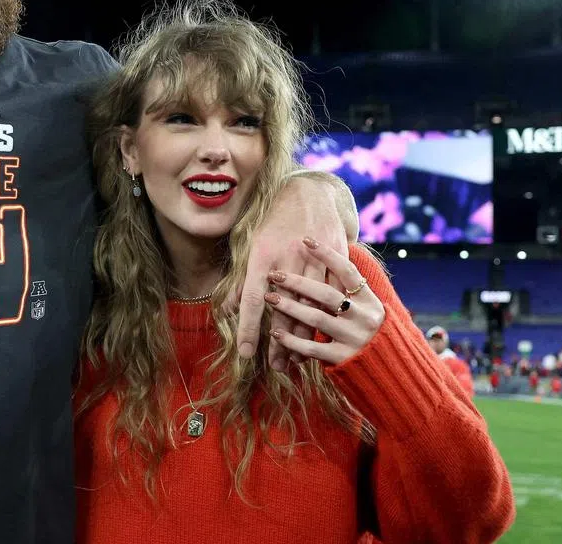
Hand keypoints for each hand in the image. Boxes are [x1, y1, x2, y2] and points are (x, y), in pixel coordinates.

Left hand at [233, 173, 351, 369]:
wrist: (309, 193)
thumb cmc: (274, 222)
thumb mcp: (252, 246)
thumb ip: (242, 281)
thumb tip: (226, 311)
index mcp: (262, 256)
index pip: (253, 299)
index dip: (249, 328)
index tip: (246, 354)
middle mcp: (288, 259)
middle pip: (284, 310)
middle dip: (279, 342)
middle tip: (275, 368)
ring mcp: (314, 260)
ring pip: (310, 306)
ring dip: (303, 336)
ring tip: (295, 361)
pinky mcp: (335, 259)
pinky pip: (331, 295)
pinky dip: (325, 317)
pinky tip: (319, 337)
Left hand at [265, 238, 385, 364]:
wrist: (391, 367)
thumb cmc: (364, 330)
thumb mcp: (364, 307)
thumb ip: (344, 290)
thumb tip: (317, 262)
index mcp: (369, 300)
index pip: (347, 271)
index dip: (327, 254)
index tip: (306, 239)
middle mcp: (365, 317)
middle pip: (327, 294)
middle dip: (298, 283)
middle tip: (274, 274)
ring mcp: (355, 338)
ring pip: (317, 319)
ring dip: (290, 308)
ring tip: (269, 299)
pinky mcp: (344, 358)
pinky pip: (313, 348)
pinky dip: (292, 340)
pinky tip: (275, 333)